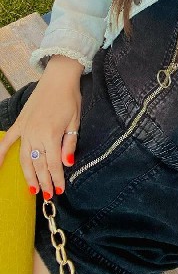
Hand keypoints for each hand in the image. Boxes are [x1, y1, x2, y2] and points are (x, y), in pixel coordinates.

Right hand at [0, 55, 82, 198]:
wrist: (58, 78)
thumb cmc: (70, 99)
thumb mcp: (75, 121)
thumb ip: (69, 143)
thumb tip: (67, 164)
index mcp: (52, 135)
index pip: (54, 164)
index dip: (56, 179)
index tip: (60, 191)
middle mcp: (36, 135)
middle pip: (38, 165)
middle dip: (43, 182)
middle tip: (48, 195)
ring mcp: (25, 129)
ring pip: (24, 158)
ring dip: (28, 175)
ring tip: (32, 189)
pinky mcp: (19, 123)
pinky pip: (8, 141)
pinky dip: (1, 153)